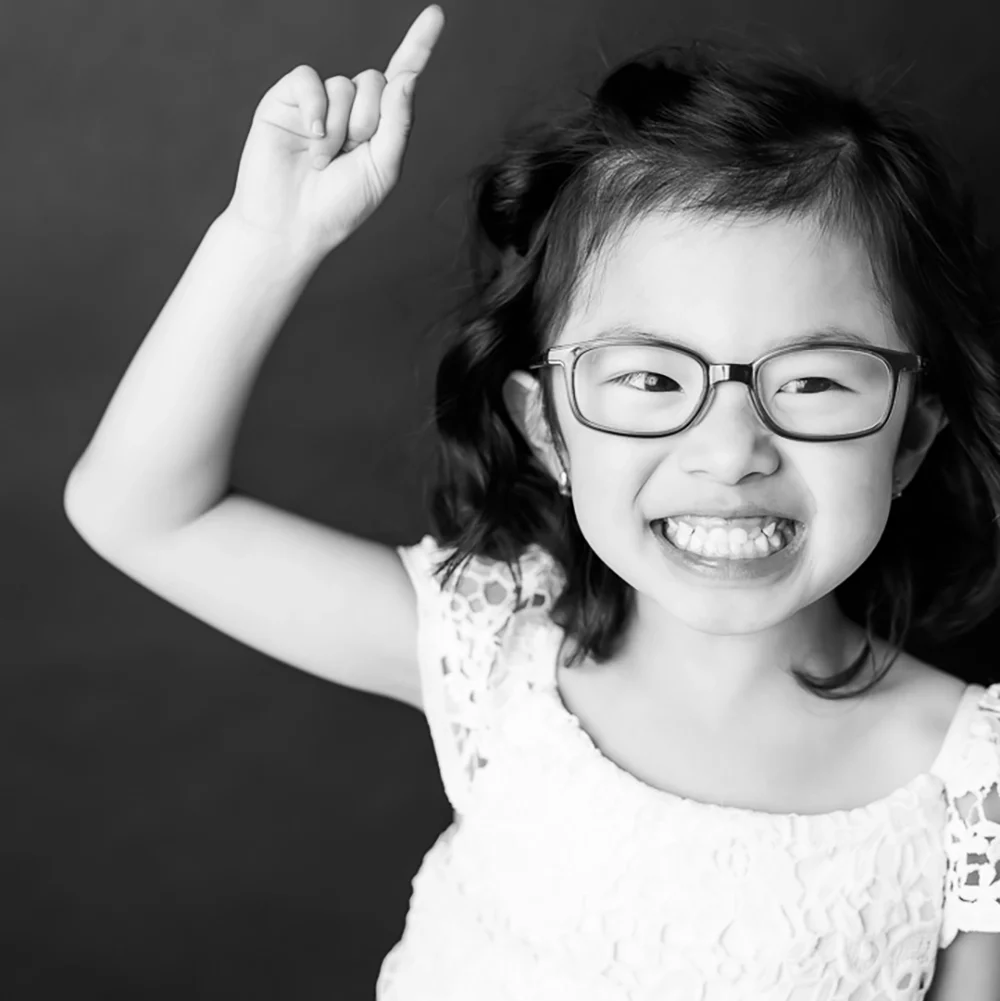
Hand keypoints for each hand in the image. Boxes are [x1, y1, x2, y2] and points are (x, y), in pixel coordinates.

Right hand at [224, 4, 444, 257]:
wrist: (291, 226)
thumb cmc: (339, 208)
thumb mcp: (382, 170)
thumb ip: (398, 125)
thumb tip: (405, 80)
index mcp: (379, 127)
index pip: (400, 78)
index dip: (418, 46)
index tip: (435, 14)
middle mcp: (350, 110)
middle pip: (374, 81)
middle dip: (367, 121)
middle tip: (348, 156)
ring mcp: (318, 104)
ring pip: (343, 84)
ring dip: (338, 128)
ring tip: (322, 161)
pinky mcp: (287, 101)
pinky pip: (309, 79)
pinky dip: (314, 107)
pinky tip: (311, 137)